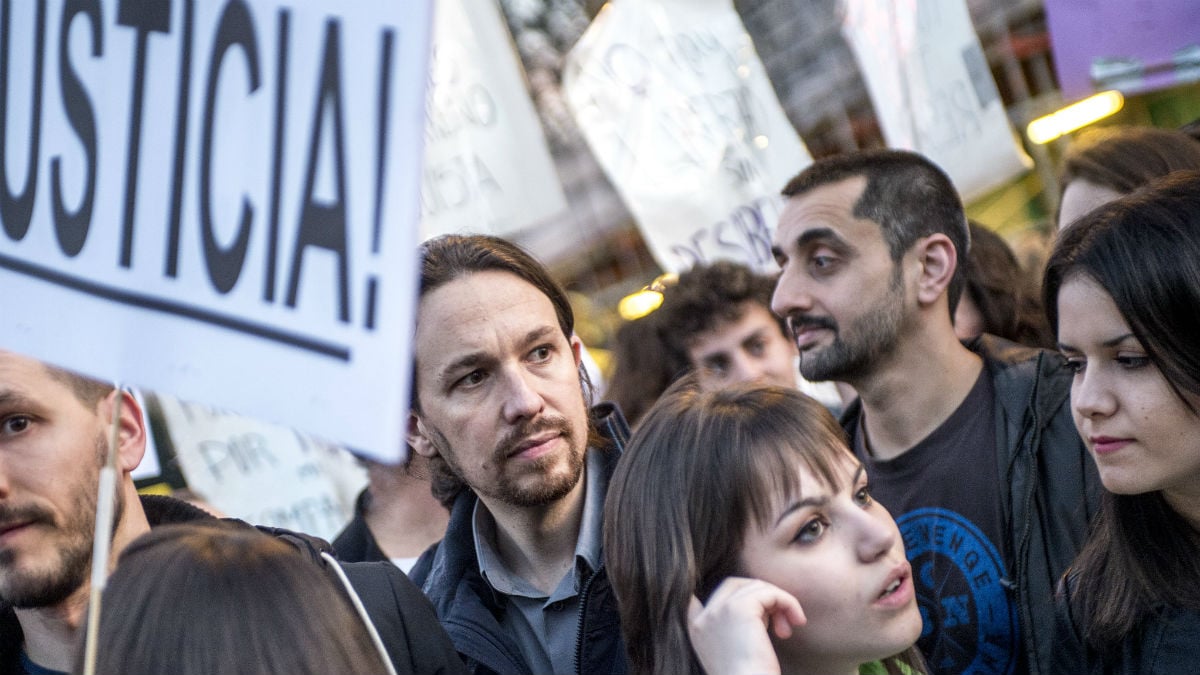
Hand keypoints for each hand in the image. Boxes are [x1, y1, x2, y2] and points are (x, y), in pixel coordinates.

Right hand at [687, 577, 805, 674]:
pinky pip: (769, 592)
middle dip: (760, 599)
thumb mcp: (731, 654)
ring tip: (787, 629)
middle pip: (734, 586)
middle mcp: (704, 616)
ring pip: (755, 586)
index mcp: (696, 629)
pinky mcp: (741, 608)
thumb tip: (762, 612)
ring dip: (778, 603)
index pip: (698, 598)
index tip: (751, 610)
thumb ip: (733, 631)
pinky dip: (787, 602)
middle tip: (778, 626)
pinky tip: (797, 621)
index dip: (727, 598)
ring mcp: (719, 609)